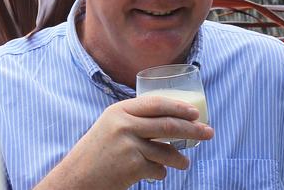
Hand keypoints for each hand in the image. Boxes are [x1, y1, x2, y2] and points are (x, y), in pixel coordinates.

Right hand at [34, 95, 213, 189]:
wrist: (74, 181)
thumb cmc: (96, 154)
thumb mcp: (111, 127)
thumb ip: (136, 119)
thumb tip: (174, 117)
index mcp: (119, 111)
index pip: (156, 103)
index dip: (179, 106)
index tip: (196, 112)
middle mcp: (124, 125)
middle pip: (168, 125)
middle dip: (193, 130)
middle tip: (209, 133)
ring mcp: (128, 145)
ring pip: (166, 151)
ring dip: (179, 159)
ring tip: (184, 163)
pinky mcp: (131, 166)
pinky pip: (157, 169)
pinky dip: (160, 173)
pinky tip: (155, 174)